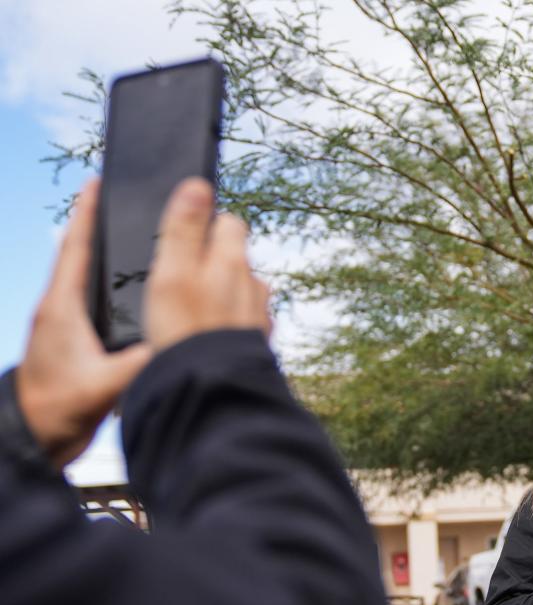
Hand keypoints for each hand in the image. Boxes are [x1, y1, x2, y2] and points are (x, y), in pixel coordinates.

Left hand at [15, 179, 153, 468]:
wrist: (30, 440)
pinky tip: (131, 288)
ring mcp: (65, 326)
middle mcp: (60, 310)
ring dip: (105, 255)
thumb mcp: (102, 387)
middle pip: (81, 256)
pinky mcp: (73, 343)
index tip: (97, 182)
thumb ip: (138, 364)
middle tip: (123, 200)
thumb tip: (175, 341)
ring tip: (133, 236)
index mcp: (62, 309)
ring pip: (86, 278)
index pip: (76, 250)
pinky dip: (108, 284)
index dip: (86, 214)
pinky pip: (92, 300)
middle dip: (100, 226)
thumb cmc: (57, 411)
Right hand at [144, 177, 271, 350]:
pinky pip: (241, 322)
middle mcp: (255, 285)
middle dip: (211, 262)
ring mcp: (259, 315)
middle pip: (234, 258)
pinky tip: (207, 337)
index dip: (205, 226)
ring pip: (240, 291)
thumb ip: (184, 229)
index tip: (182, 241)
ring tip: (190, 315)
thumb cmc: (186, 332)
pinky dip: (226, 324)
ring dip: (220, 295)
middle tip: (178, 282)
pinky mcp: (257, 343)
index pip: (228, 222)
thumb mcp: (172, 273)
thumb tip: (198, 185)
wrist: (212, 391)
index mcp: (233, 261)